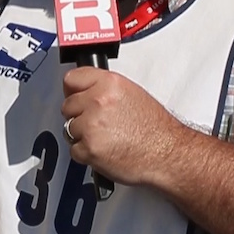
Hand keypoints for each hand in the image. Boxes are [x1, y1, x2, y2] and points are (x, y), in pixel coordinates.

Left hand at [61, 67, 187, 187]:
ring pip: (68, 129)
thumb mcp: (131, 93)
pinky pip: (74, 150)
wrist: (167, 153)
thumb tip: (84, 92)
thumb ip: (104, 88)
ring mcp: (91, 125)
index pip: (71, 79)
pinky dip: (86, 154)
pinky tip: (104, 150)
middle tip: (97, 123)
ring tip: (105, 138)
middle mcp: (98, 101)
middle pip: (67, 106)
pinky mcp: (89, 148)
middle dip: (79, 115)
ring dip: (82, 136)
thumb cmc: (154, 128)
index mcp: (108, 83)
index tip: (75, 96)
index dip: (72, 91)